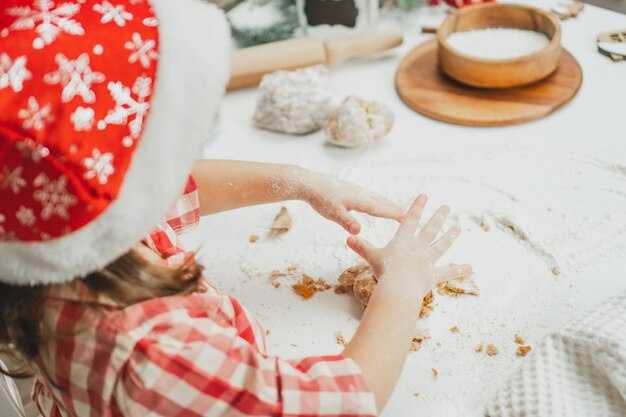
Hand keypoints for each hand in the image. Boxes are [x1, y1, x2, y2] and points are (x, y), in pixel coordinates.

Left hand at [297, 171, 404, 234]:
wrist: (309, 182)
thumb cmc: (321, 199)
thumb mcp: (333, 213)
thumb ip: (347, 222)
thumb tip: (359, 231)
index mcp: (359, 200)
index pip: (381, 209)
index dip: (395, 214)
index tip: (409, 218)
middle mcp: (362, 194)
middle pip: (383, 203)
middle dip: (396, 209)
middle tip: (412, 215)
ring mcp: (357, 190)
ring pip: (377, 199)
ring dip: (389, 204)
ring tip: (398, 209)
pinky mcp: (351, 190)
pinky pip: (370, 196)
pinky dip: (379, 201)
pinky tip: (377, 203)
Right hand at [346, 194, 465, 297]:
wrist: (398, 287)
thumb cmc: (384, 271)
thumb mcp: (371, 257)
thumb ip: (361, 247)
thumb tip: (348, 238)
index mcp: (404, 240)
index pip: (411, 219)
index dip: (417, 207)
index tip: (425, 196)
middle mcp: (418, 247)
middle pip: (430, 229)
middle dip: (439, 217)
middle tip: (447, 207)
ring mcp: (428, 260)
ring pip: (442, 245)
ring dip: (450, 236)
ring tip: (459, 228)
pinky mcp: (434, 275)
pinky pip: (448, 272)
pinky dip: (459, 270)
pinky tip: (470, 267)